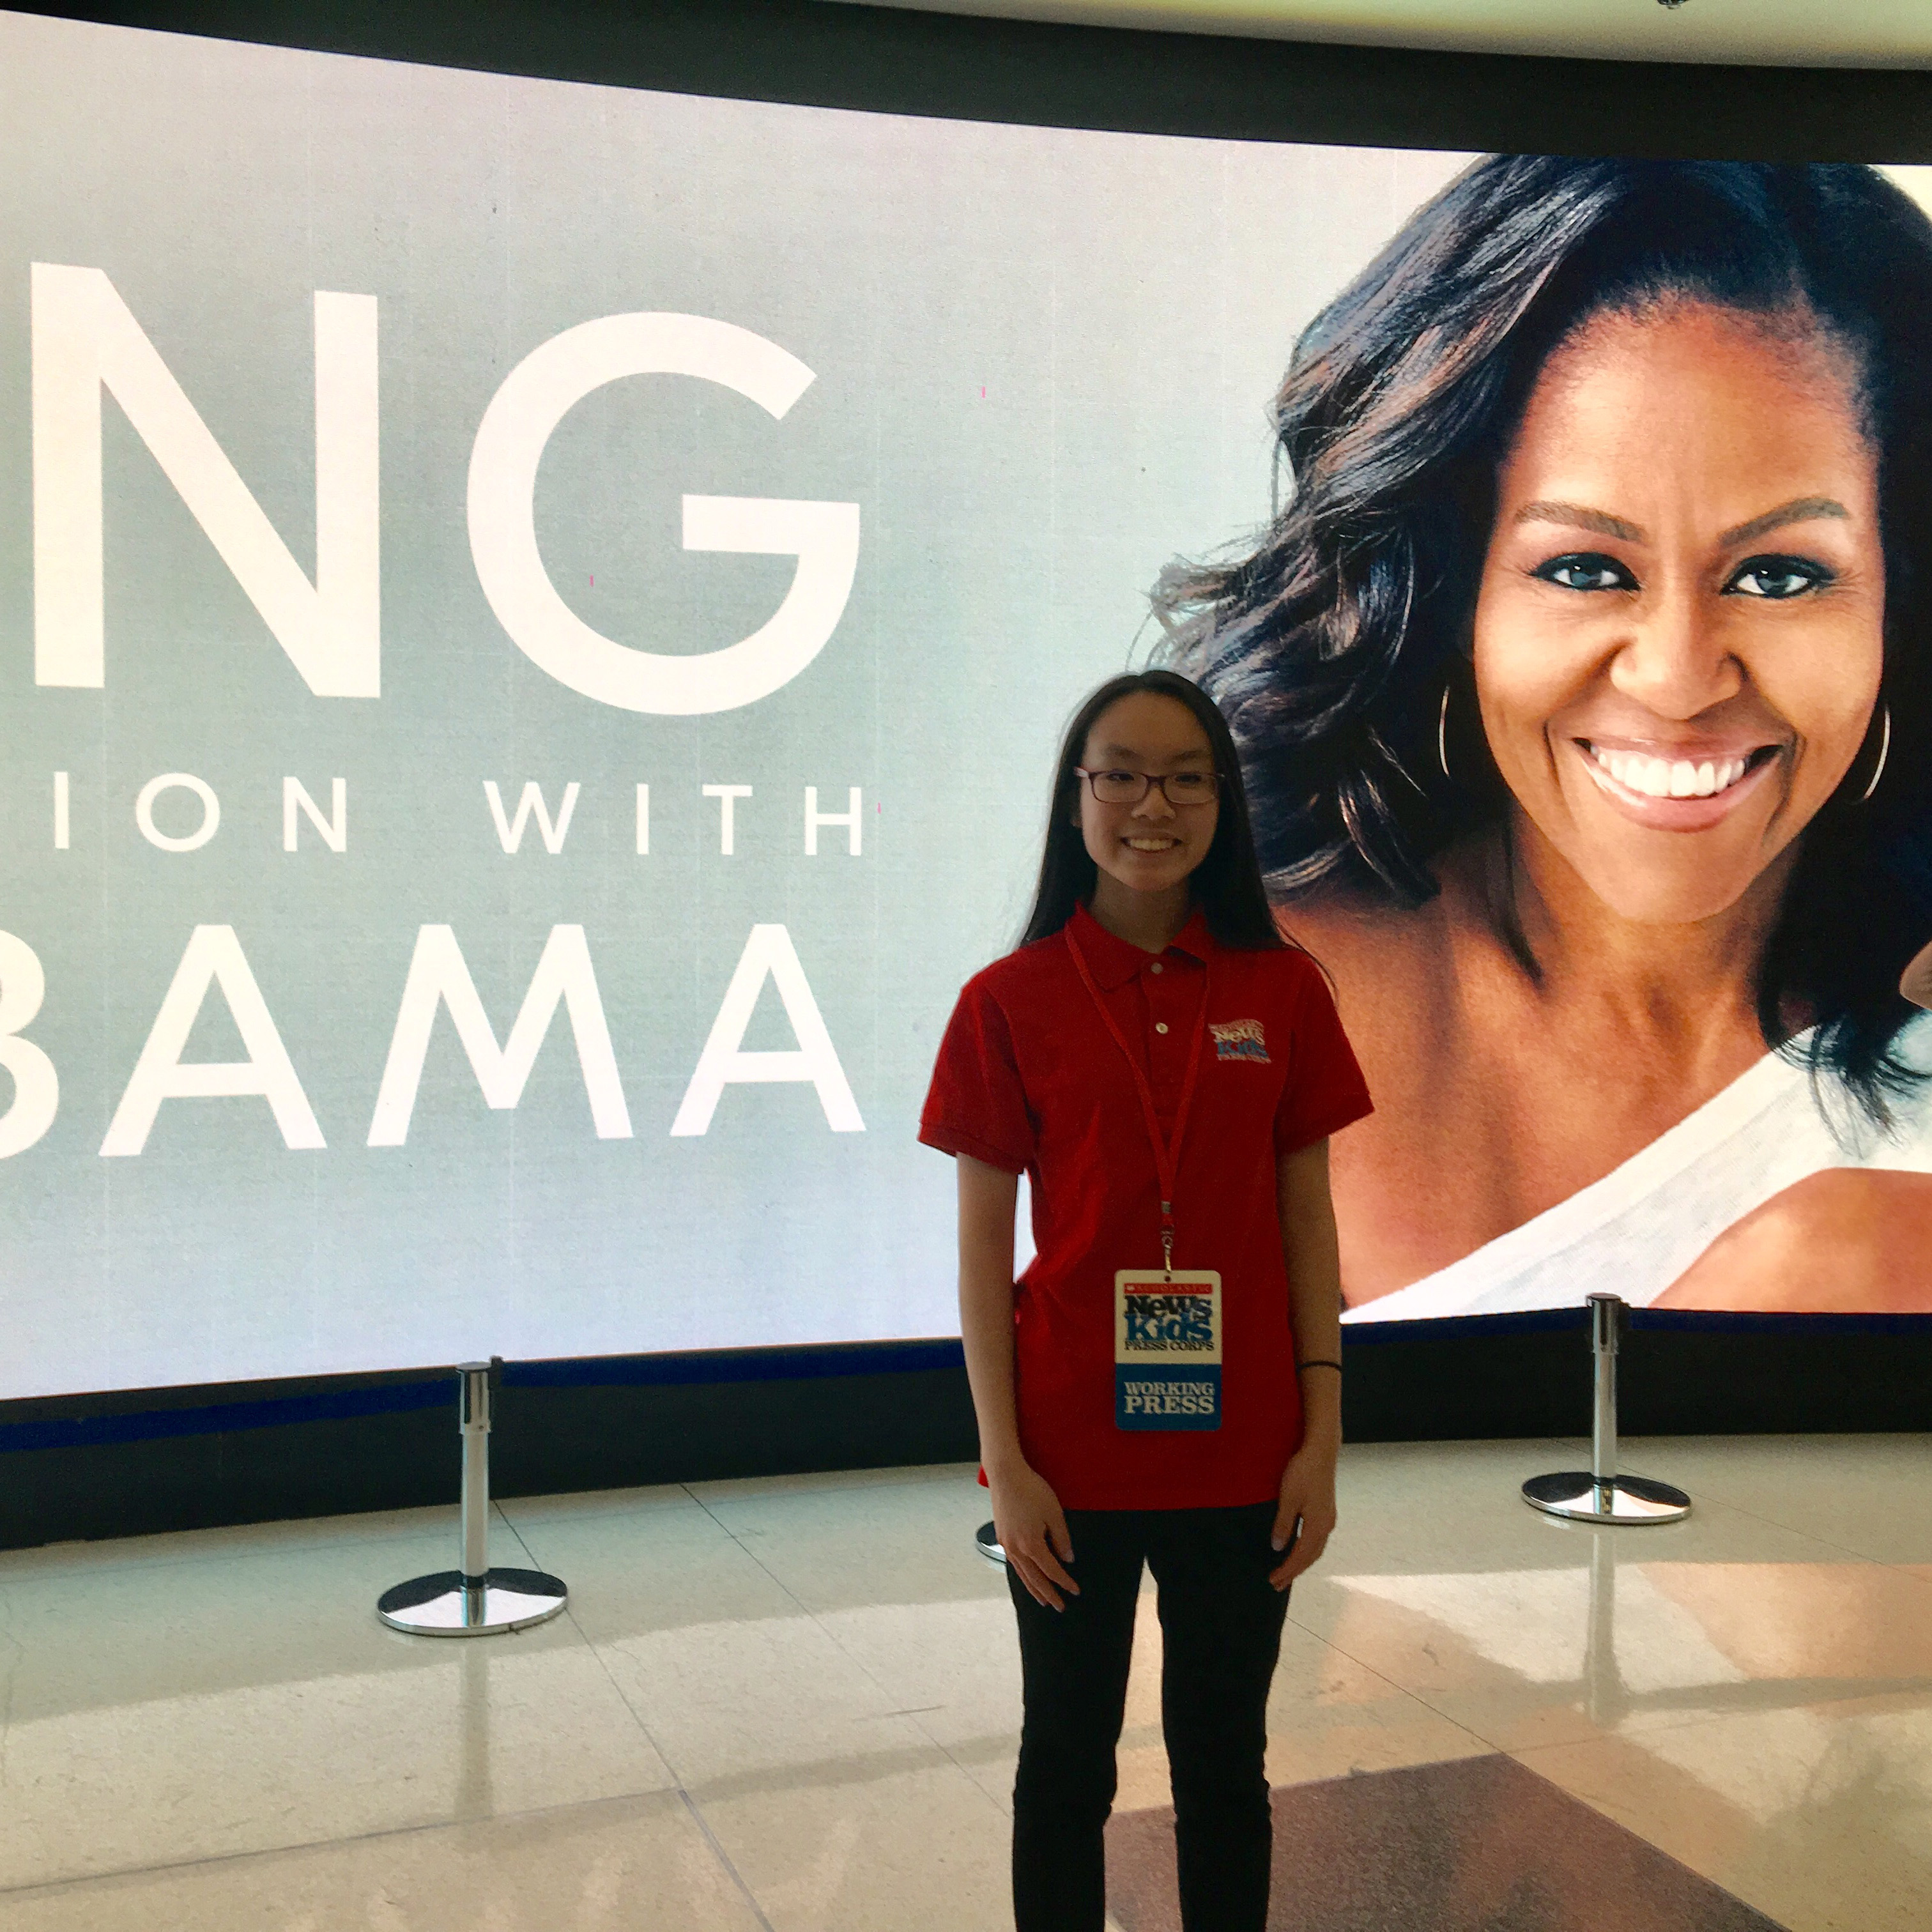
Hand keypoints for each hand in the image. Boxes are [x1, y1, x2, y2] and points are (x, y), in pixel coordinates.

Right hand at [987, 1460, 1078, 1610]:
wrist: (1005, 1475)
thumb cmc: (1032, 1490)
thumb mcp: (1054, 1513)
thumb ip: (1061, 1539)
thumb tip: (1067, 1559)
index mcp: (1032, 1544)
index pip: (1052, 1570)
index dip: (1065, 1582)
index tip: (1075, 1591)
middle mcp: (1016, 1549)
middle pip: (1035, 1578)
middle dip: (1049, 1594)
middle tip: (1060, 1607)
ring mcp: (1006, 1544)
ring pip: (1022, 1574)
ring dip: (1034, 1589)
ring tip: (1043, 1600)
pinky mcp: (1001, 1537)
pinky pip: (1014, 1564)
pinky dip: (1023, 1575)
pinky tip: (1027, 1577)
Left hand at [1269, 1444, 1337, 1590]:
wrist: (1322, 1452)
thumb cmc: (1303, 1473)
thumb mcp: (1288, 1499)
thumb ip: (1283, 1524)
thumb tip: (1278, 1548)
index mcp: (1317, 1527)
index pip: (1300, 1556)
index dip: (1287, 1570)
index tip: (1273, 1581)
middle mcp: (1326, 1526)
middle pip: (1310, 1557)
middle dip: (1294, 1572)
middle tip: (1278, 1584)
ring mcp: (1328, 1518)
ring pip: (1316, 1549)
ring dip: (1302, 1562)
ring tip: (1288, 1572)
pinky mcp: (1327, 1511)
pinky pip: (1317, 1539)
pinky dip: (1307, 1550)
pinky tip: (1300, 1549)